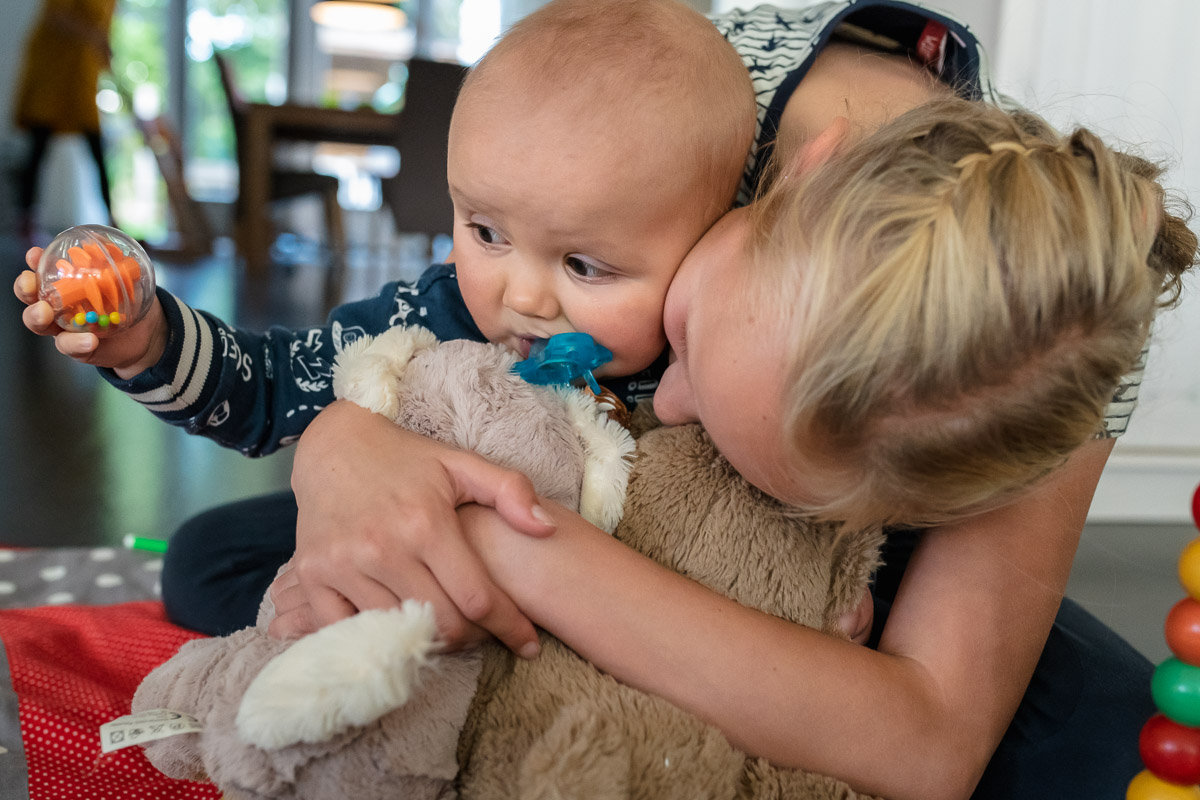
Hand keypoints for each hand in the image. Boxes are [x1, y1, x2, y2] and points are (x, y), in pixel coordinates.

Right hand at [14, 248, 166, 377]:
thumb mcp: (129, 282)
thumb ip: (118, 267)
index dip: (34, 262)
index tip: (35, 254)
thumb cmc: (130, 303)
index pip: (43, 270)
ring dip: (37, 316)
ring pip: (39, 324)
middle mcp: (58, 306)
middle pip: (31, 297)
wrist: (146, 334)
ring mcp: (64, 328)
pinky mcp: (77, 348)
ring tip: (45, 312)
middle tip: (31, 285)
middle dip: (25, 289)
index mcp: (66, 284)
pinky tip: (90, 340)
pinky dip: (77, 343)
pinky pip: (70, 346)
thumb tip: (113, 248)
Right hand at [271, 400, 556, 657]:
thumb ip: (510, 492)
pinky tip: (399, 635)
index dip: (509, 626)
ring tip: (449, 634)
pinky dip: (376, 641)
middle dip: (473, 638)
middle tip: (486, 636)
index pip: (477, 597)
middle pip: (441, 624)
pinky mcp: (312, 576)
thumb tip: (547, 530)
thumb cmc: (406, 459)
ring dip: (428, 641)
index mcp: (426, 523)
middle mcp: (383, 548)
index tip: (529, 644)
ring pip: (397, 633)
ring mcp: (343, 565)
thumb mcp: (461, 464)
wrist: (333, 446)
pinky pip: (347, 631)